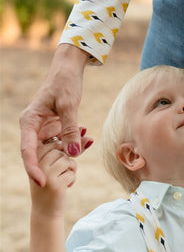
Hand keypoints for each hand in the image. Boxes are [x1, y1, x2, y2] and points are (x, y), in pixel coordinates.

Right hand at [20, 44, 89, 185]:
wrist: (69, 69)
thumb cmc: (65, 83)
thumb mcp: (69, 105)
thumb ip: (70, 129)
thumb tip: (73, 153)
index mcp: (29, 121)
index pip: (27, 151)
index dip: (33, 168)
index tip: (41, 182)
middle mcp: (33, 127)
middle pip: (39, 153)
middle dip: (55, 162)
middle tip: (69, 173)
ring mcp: (43, 128)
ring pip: (53, 148)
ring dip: (69, 150)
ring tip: (87, 142)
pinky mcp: (54, 127)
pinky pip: (62, 141)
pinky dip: (74, 142)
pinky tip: (88, 140)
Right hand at [30, 138, 77, 216]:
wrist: (45, 211)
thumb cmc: (51, 184)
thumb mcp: (55, 165)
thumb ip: (67, 149)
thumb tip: (89, 138)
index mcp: (33, 157)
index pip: (51, 143)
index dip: (61, 146)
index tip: (62, 157)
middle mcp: (36, 164)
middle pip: (61, 149)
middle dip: (67, 158)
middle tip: (63, 170)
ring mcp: (44, 174)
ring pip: (67, 160)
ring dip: (71, 169)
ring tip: (63, 178)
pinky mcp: (54, 184)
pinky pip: (71, 173)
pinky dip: (72, 179)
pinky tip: (65, 186)